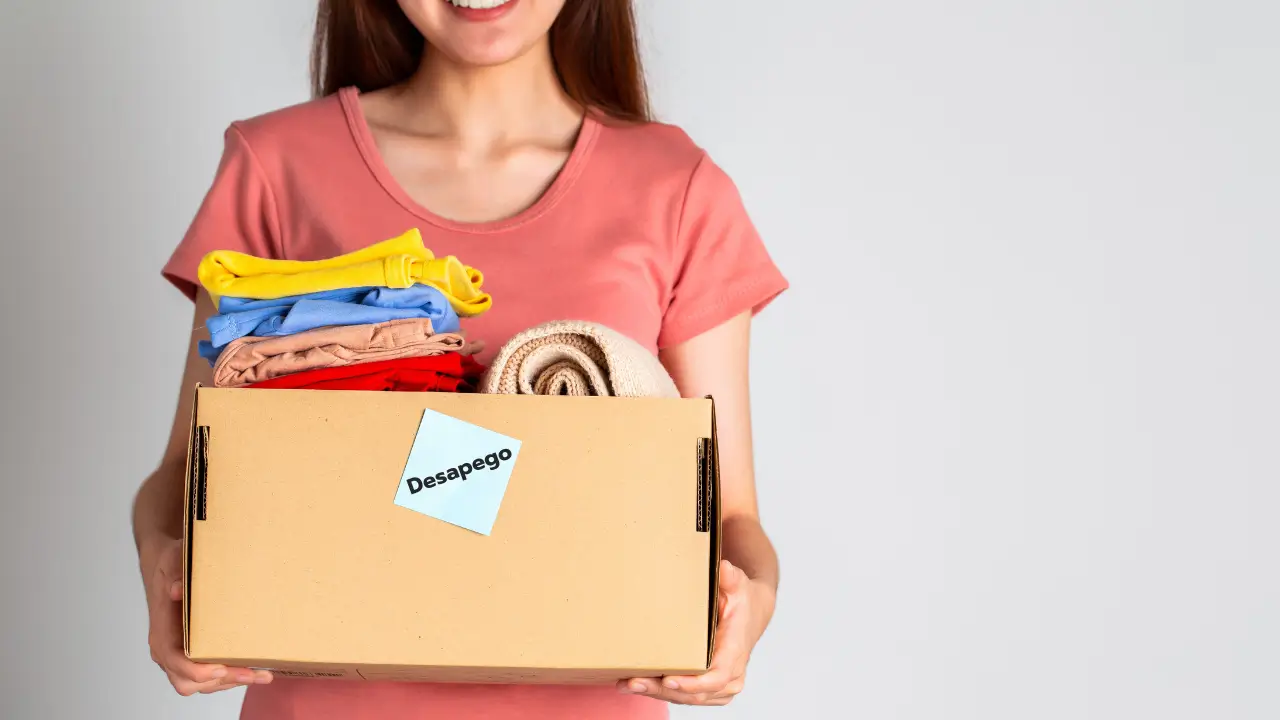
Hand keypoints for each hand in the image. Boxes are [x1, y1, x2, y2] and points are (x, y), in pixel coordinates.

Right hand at [144, 537, 271, 694]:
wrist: (168, 567)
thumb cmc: (171, 566)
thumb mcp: (173, 563)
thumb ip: (176, 576)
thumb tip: (177, 590)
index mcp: (162, 632)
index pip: (173, 661)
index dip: (195, 670)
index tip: (219, 669)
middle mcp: (169, 650)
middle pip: (190, 681)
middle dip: (223, 680)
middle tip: (252, 673)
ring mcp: (181, 656)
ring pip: (203, 683)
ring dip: (232, 681)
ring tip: (262, 674)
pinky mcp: (196, 655)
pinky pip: (211, 676)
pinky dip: (232, 676)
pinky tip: (256, 669)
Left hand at [618, 559, 773, 705]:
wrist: (752, 613)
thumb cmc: (742, 600)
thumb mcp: (739, 585)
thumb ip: (731, 578)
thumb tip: (724, 568)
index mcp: (736, 651)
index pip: (717, 677)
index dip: (693, 684)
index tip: (668, 680)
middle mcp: (732, 675)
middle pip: (696, 693)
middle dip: (662, 690)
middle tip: (633, 682)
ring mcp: (722, 685)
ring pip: (689, 699)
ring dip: (657, 694)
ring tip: (627, 684)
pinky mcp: (711, 688)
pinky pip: (687, 697)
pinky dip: (662, 693)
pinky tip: (639, 685)